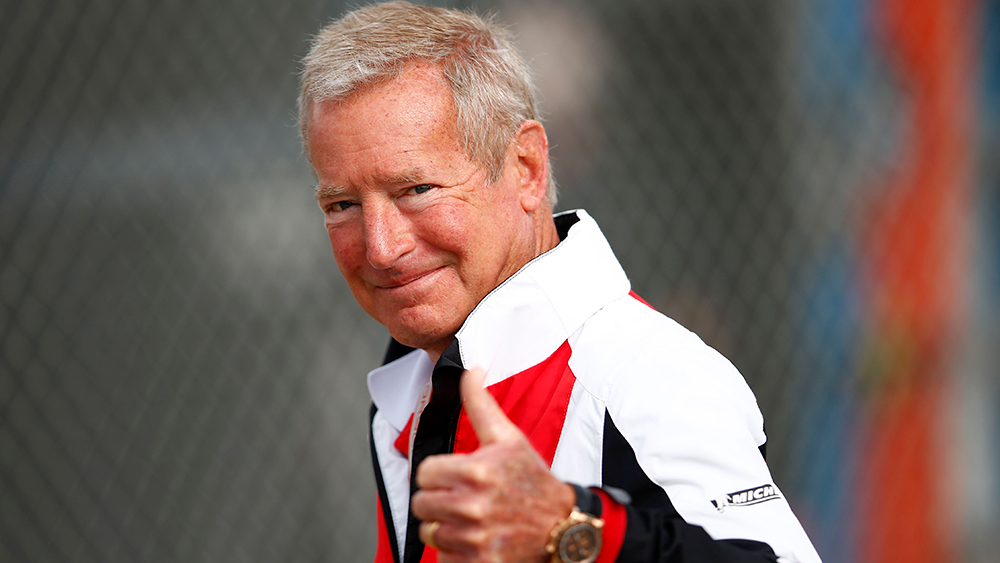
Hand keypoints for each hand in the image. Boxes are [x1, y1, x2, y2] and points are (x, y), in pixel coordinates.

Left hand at [411, 368, 575, 562]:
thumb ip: (481, 404)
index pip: (424, 473)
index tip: (454, 476)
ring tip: (469, 519)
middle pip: (422, 504)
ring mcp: (475, 538)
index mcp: (476, 471)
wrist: (563, 527)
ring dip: (445, 527)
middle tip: (461, 498)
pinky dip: (456, 551)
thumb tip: (469, 369)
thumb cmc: (533, 480)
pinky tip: (476, 540)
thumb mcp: (509, 438)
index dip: (438, 473)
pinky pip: (444, 558)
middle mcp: (473, 506)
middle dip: (438, 500)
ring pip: (430, 532)